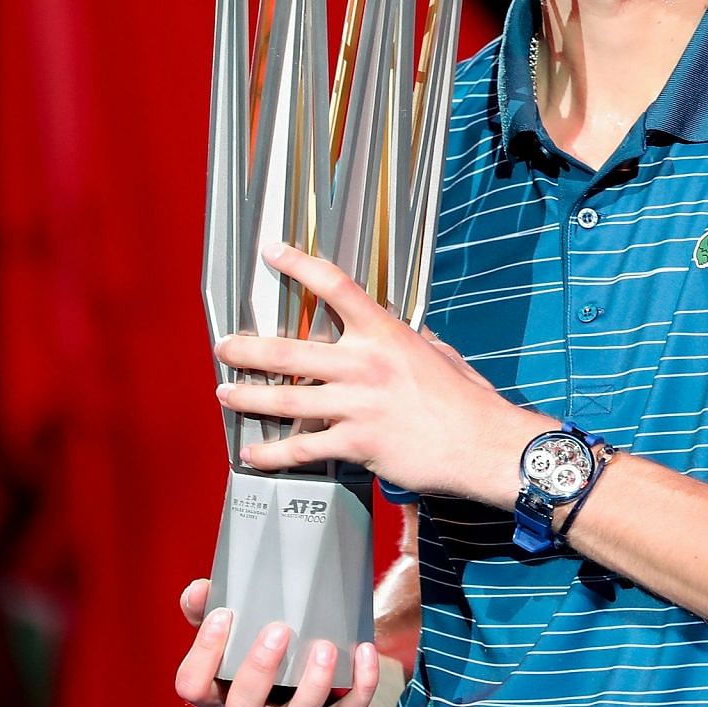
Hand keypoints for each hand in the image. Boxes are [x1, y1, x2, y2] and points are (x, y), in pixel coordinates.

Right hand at [173, 578, 397, 706]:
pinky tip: (363, 653)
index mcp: (222, 693)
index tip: (224, 614)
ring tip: (324, 646)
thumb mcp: (243, 631)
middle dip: (258, 670)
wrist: (331, 684)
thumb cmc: (277, 652)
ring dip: (312, 683)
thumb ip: (215, 610)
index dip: (203, 655)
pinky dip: (359, 686)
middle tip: (279, 631)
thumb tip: (199, 589)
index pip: (193, 687)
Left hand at [214, 242, 549, 500]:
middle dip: (247, 348)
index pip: (335, 287)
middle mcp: (364, 364)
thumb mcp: (440, 354)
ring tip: (224, 392)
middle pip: (289, 349)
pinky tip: (253, 453)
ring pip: (285, 398)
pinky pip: (303, 448)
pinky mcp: (356, 443)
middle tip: (224, 346)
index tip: (274, 252)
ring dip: (247, 396)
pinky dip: (272, 453)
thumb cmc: (468, 401)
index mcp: (386, 334)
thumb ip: (412, 344)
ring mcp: (356, 404)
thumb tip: (402, 341)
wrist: (483, 444)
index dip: (300, 265)